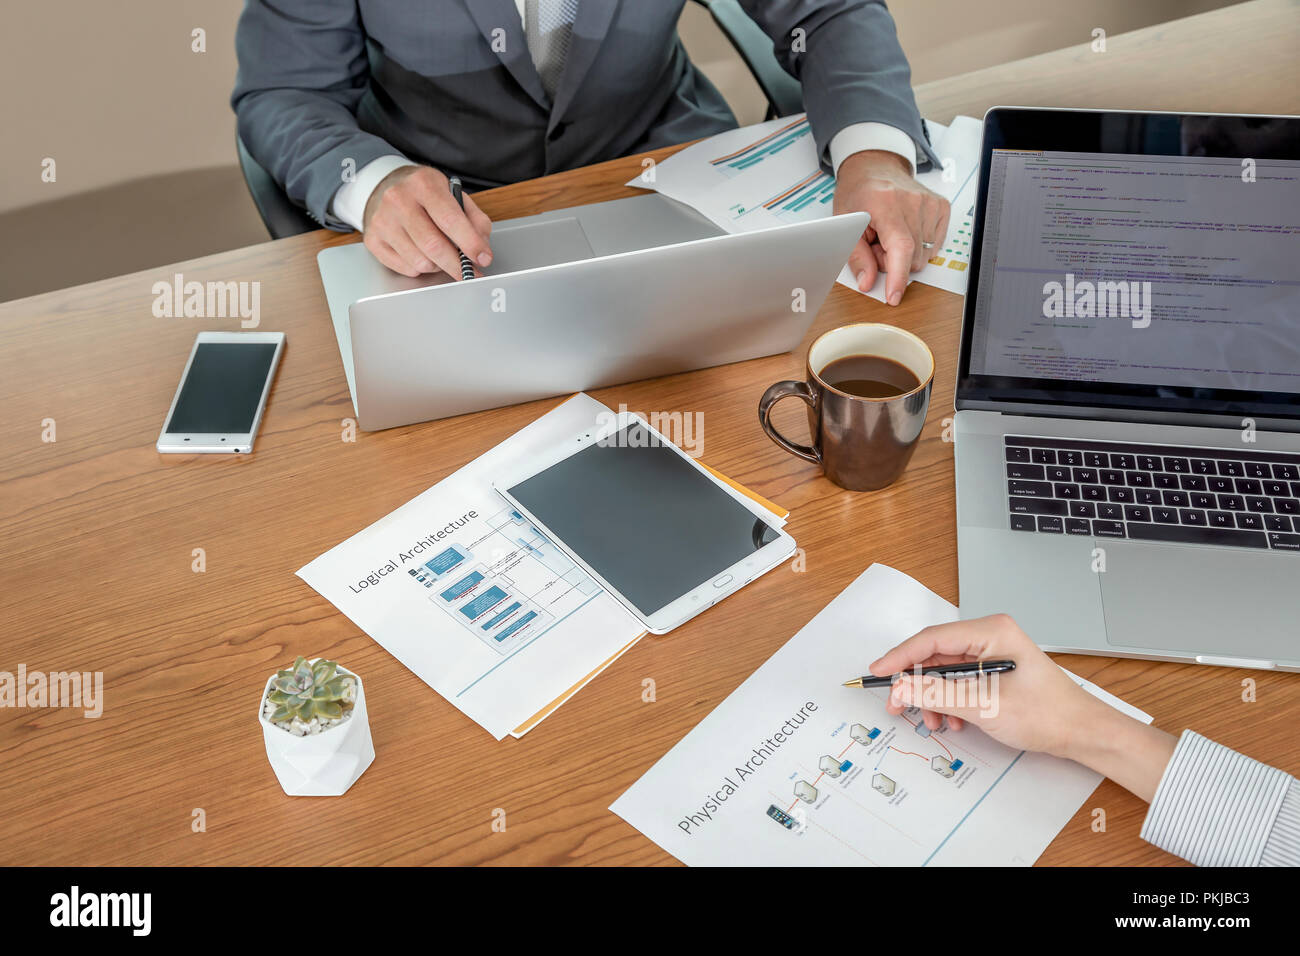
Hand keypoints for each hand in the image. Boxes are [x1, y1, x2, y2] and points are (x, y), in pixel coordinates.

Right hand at [362, 166, 493, 277]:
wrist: (386, 187)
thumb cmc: (425, 194)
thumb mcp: (454, 196)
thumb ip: (474, 220)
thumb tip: (481, 249)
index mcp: (423, 184)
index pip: (450, 220)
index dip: (470, 244)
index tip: (483, 259)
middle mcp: (398, 200)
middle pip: (433, 245)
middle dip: (457, 265)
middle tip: (469, 272)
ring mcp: (382, 220)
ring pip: (420, 261)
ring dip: (438, 266)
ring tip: (441, 254)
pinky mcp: (373, 239)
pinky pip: (405, 268)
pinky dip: (420, 268)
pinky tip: (422, 254)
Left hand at [832, 150, 949, 304]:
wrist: (875, 166)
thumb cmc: (858, 194)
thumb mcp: (845, 223)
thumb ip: (856, 256)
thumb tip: (868, 282)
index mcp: (886, 203)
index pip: (900, 247)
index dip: (898, 276)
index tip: (894, 296)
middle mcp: (913, 201)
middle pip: (911, 257)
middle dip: (891, 262)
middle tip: (876, 244)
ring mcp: (930, 203)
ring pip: (923, 255)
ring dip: (904, 254)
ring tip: (889, 234)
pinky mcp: (941, 207)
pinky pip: (933, 246)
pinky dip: (917, 246)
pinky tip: (905, 230)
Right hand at [869, 614, 1089, 754]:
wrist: (1081, 733)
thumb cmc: (1047, 714)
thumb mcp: (984, 704)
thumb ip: (938, 693)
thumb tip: (902, 687)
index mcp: (991, 631)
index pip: (932, 639)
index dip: (900, 656)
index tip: (879, 672)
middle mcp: (990, 637)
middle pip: (935, 654)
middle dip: (916, 682)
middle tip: (898, 704)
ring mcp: (992, 654)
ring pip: (944, 671)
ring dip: (933, 697)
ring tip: (934, 720)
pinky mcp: (993, 672)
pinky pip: (958, 682)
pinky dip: (948, 701)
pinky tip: (953, 719)